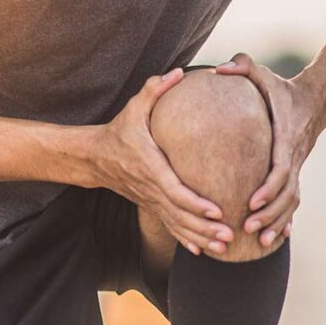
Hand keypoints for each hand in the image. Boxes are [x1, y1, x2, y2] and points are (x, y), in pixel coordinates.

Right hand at [94, 68, 233, 254]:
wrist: (95, 157)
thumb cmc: (120, 129)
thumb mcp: (134, 106)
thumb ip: (155, 89)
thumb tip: (177, 73)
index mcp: (150, 166)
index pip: (174, 190)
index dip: (195, 204)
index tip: (216, 211)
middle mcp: (151, 188)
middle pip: (180, 214)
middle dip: (205, 228)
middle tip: (230, 236)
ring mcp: (150, 200)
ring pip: (177, 225)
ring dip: (200, 238)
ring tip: (224, 248)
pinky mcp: (151, 205)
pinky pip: (170, 226)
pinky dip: (186, 240)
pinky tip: (202, 251)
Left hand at [216, 53, 325, 246]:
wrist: (315, 100)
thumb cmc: (281, 89)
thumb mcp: (262, 73)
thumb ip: (242, 66)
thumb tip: (219, 69)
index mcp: (286, 138)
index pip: (281, 168)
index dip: (268, 188)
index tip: (252, 201)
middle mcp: (295, 157)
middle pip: (287, 193)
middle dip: (269, 213)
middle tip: (248, 227)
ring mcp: (297, 167)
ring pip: (292, 201)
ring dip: (277, 221)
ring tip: (259, 239)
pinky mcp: (295, 173)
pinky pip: (293, 201)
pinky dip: (286, 219)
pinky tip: (278, 237)